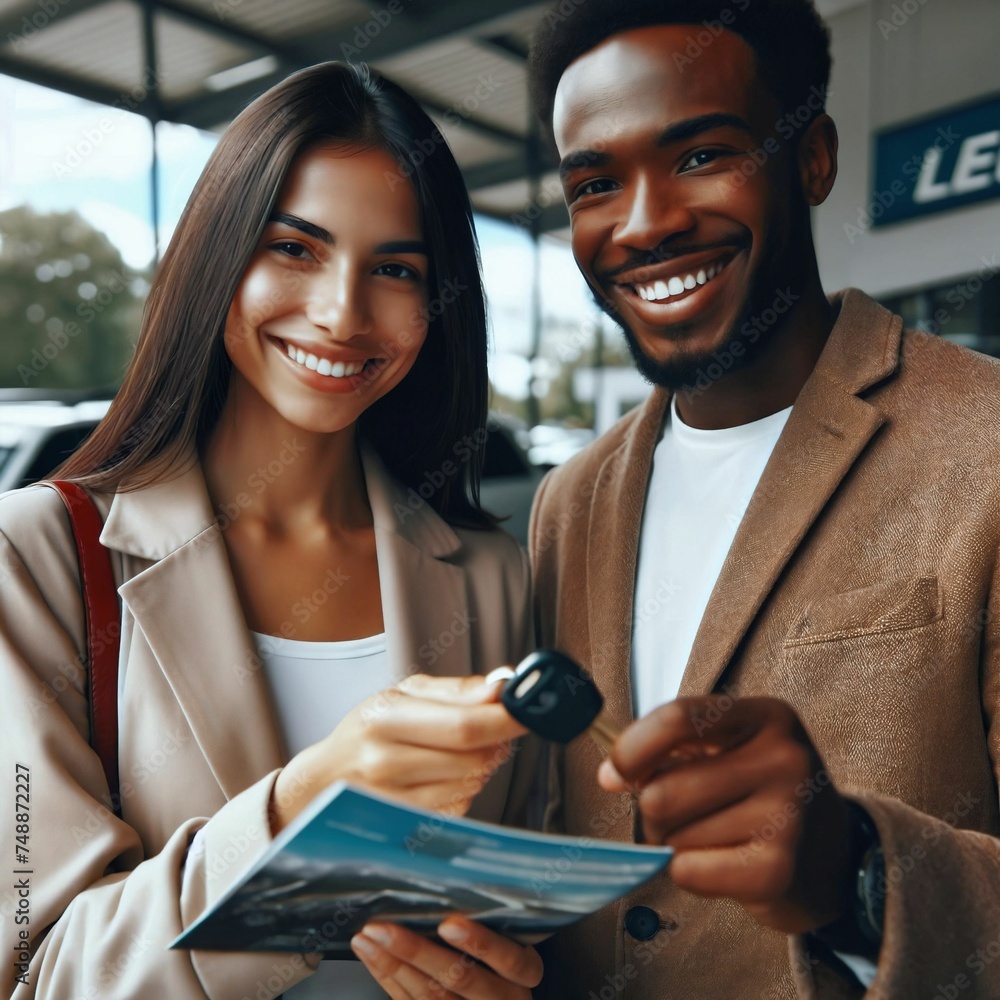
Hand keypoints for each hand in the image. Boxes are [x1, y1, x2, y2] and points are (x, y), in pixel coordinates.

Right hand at [271, 672, 525, 832]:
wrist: (324, 781)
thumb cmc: (372, 729)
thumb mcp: (405, 695)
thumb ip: (458, 690)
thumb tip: (504, 683)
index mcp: (385, 718)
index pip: (465, 724)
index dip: (508, 718)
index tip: (531, 710)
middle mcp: (384, 762)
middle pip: (475, 758)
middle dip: (498, 742)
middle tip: (496, 729)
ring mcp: (392, 803)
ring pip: (471, 784)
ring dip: (481, 767)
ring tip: (459, 753)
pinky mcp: (402, 830)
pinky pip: (459, 808)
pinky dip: (463, 791)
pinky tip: (443, 779)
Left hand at [351, 917, 542, 998]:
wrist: (490, 997)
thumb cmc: (502, 950)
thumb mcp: (511, 932)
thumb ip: (492, 907)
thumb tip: (453, 860)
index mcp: (522, 971)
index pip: (510, 959)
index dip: (481, 944)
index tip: (450, 923)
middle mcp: (500, 996)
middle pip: (460, 977)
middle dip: (418, 952)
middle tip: (386, 928)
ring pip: (430, 995)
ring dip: (393, 962)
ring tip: (368, 935)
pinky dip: (386, 975)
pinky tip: (370, 953)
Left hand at [598, 695, 855, 933]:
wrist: (835, 860)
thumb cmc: (761, 794)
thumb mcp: (728, 751)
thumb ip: (668, 751)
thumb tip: (610, 775)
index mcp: (766, 716)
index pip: (678, 718)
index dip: (633, 748)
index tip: (617, 773)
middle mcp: (784, 758)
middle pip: (662, 790)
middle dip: (653, 812)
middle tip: (680, 817)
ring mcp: (787, 815)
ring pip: (674, 835)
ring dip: (676, 844)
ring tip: (714, 838)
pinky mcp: (779, 869)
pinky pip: (689, 871)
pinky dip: (690, 873)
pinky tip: (724, 865)